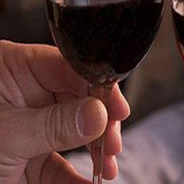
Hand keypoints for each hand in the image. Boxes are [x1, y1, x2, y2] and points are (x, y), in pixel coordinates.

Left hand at [0, 40, 129, 182]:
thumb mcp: (5, 134)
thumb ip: (52, 123)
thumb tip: (98, 114)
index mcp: (14, 68)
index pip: (67, 66)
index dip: (96, 84)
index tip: (116, 107)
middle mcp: (26, 91)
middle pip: (78, 97)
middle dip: (100, 121)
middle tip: (112, 141)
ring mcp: (31, 122)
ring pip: (75, 127)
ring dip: (95, 148)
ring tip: (108, 164)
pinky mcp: (31, 152)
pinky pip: (60, 159)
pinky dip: (77, 174)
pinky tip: (91, 182)